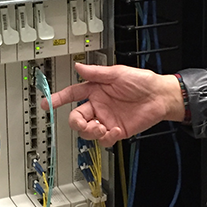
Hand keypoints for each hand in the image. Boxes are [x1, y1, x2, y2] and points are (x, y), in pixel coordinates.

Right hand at [42, 63, 184, 145]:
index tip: (47, 103)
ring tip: (102, 127)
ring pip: (87, 131)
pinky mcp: (116, 131)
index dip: (58, 98)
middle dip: (76, 123)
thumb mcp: (117, 73)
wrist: (160, 97)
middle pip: (76, 118)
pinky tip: (116, 130)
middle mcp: (98, 106)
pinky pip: (104, 140)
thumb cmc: (142, 81)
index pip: (72, 94)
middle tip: (84, 123)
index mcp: (95, 90)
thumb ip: (96, 73)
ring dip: (91, 131)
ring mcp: (106, 119)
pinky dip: (107, 137)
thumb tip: (78, 66)